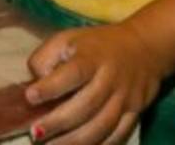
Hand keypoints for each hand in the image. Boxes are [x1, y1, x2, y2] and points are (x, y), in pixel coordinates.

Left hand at [25, 21, 163, 143]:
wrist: (144, 47)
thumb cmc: (96, 45)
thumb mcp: (67, 39)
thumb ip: (46, 58)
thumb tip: (34, 84)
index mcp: (92, 57)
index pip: (73, 73)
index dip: (51, 87)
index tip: (30, 97)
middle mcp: (111, 79)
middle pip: (87, 105)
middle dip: (58, 122)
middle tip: (35, 133)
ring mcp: (125, 99)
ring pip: (102, 126)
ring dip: (74, 141)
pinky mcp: (135, 113)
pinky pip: (118, 136)